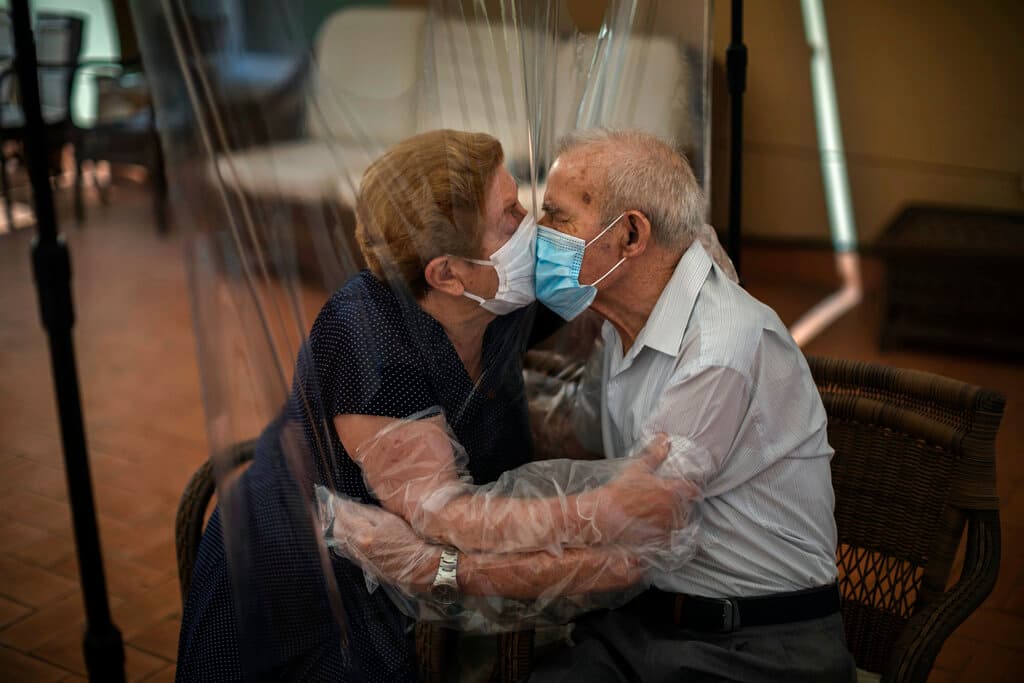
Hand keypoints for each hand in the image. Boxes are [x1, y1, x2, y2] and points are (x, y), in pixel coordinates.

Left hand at [325, 495, 440, 592]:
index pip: (342, 517)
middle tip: (332, 508)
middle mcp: (357, 548)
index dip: (336, 507)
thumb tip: (351, 507)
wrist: (417, 565)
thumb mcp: (390, 520)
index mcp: (364, 534)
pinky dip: (344, 540)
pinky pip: (347, 550)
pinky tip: (349, 534)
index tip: (331, 499)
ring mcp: (359, 558)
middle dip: (332, 518)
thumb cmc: (408, 540)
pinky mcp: (363, 565)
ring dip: (336, 529)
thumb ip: (368, 513)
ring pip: (339, 541)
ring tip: (337, 519)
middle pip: (335, 530)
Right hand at [579, 434, 697, 544]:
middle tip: (667, 501)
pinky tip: (655, 528)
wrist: (606, 513)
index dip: (691, 488)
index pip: (693, 490)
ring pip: (680, 523)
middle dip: (681, 504)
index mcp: (672, 491)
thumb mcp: (639, 467)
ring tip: (661, 515)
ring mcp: (667, 526)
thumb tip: (665, 437)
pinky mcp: (659, 539)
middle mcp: (674, 510)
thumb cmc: (622, 489)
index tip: (686, 488)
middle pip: (687, 507)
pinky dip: (666, 534)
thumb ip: (656, 453)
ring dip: (674, 519)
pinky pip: (670, 538)